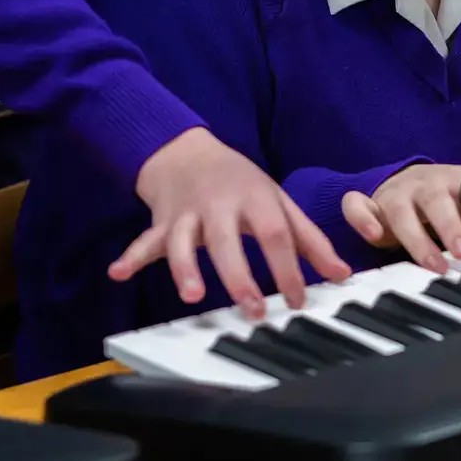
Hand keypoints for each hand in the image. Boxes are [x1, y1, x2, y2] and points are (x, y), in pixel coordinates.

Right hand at [109, 127, 351, 317]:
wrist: (187, 151)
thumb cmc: (240, 182)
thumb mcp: (278, 201)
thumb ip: (309, 239)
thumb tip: (342, 273)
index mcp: (255, 198)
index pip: (275, 235)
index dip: (288, 268)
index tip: (298, 300)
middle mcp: (220, 205)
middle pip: (228, 241)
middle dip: (239, 276)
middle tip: (253, 309)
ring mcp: (187, 213)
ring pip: (183, 242)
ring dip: (185, 268)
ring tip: (192, 295)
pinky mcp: (162, 222)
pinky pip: (145, 240)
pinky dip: (131, 256)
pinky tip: (118, 273)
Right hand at [340, 164, 460, 272]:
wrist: (404, 183)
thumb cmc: (448, 202)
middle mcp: (429, 184)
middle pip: (440, 202)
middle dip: (452, 227)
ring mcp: (397, 193)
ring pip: (402, 209)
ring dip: (416, 237)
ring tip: (434, 265)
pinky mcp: (369, 204)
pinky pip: (359, 206)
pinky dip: (363, 218)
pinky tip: (375, 236)